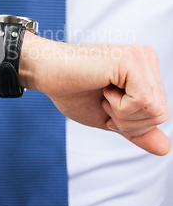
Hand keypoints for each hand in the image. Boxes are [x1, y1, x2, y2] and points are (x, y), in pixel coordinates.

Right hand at [20, 32, 170, 155]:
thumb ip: (137, 130)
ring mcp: (141, 57)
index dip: (130, 123)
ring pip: (155, 110)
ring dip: (121, 113)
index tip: (105, 102)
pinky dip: (120, 106)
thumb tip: (166, 149)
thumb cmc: (71, 90)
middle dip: (127, 120)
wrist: (45, 72)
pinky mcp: (132, 59)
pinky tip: (103, 86)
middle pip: (160, 114)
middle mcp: (147, 59)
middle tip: (103, 97)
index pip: (159, 114)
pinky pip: (143, 101)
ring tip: (102, 91)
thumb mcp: (109, 117)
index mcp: (145, 71)